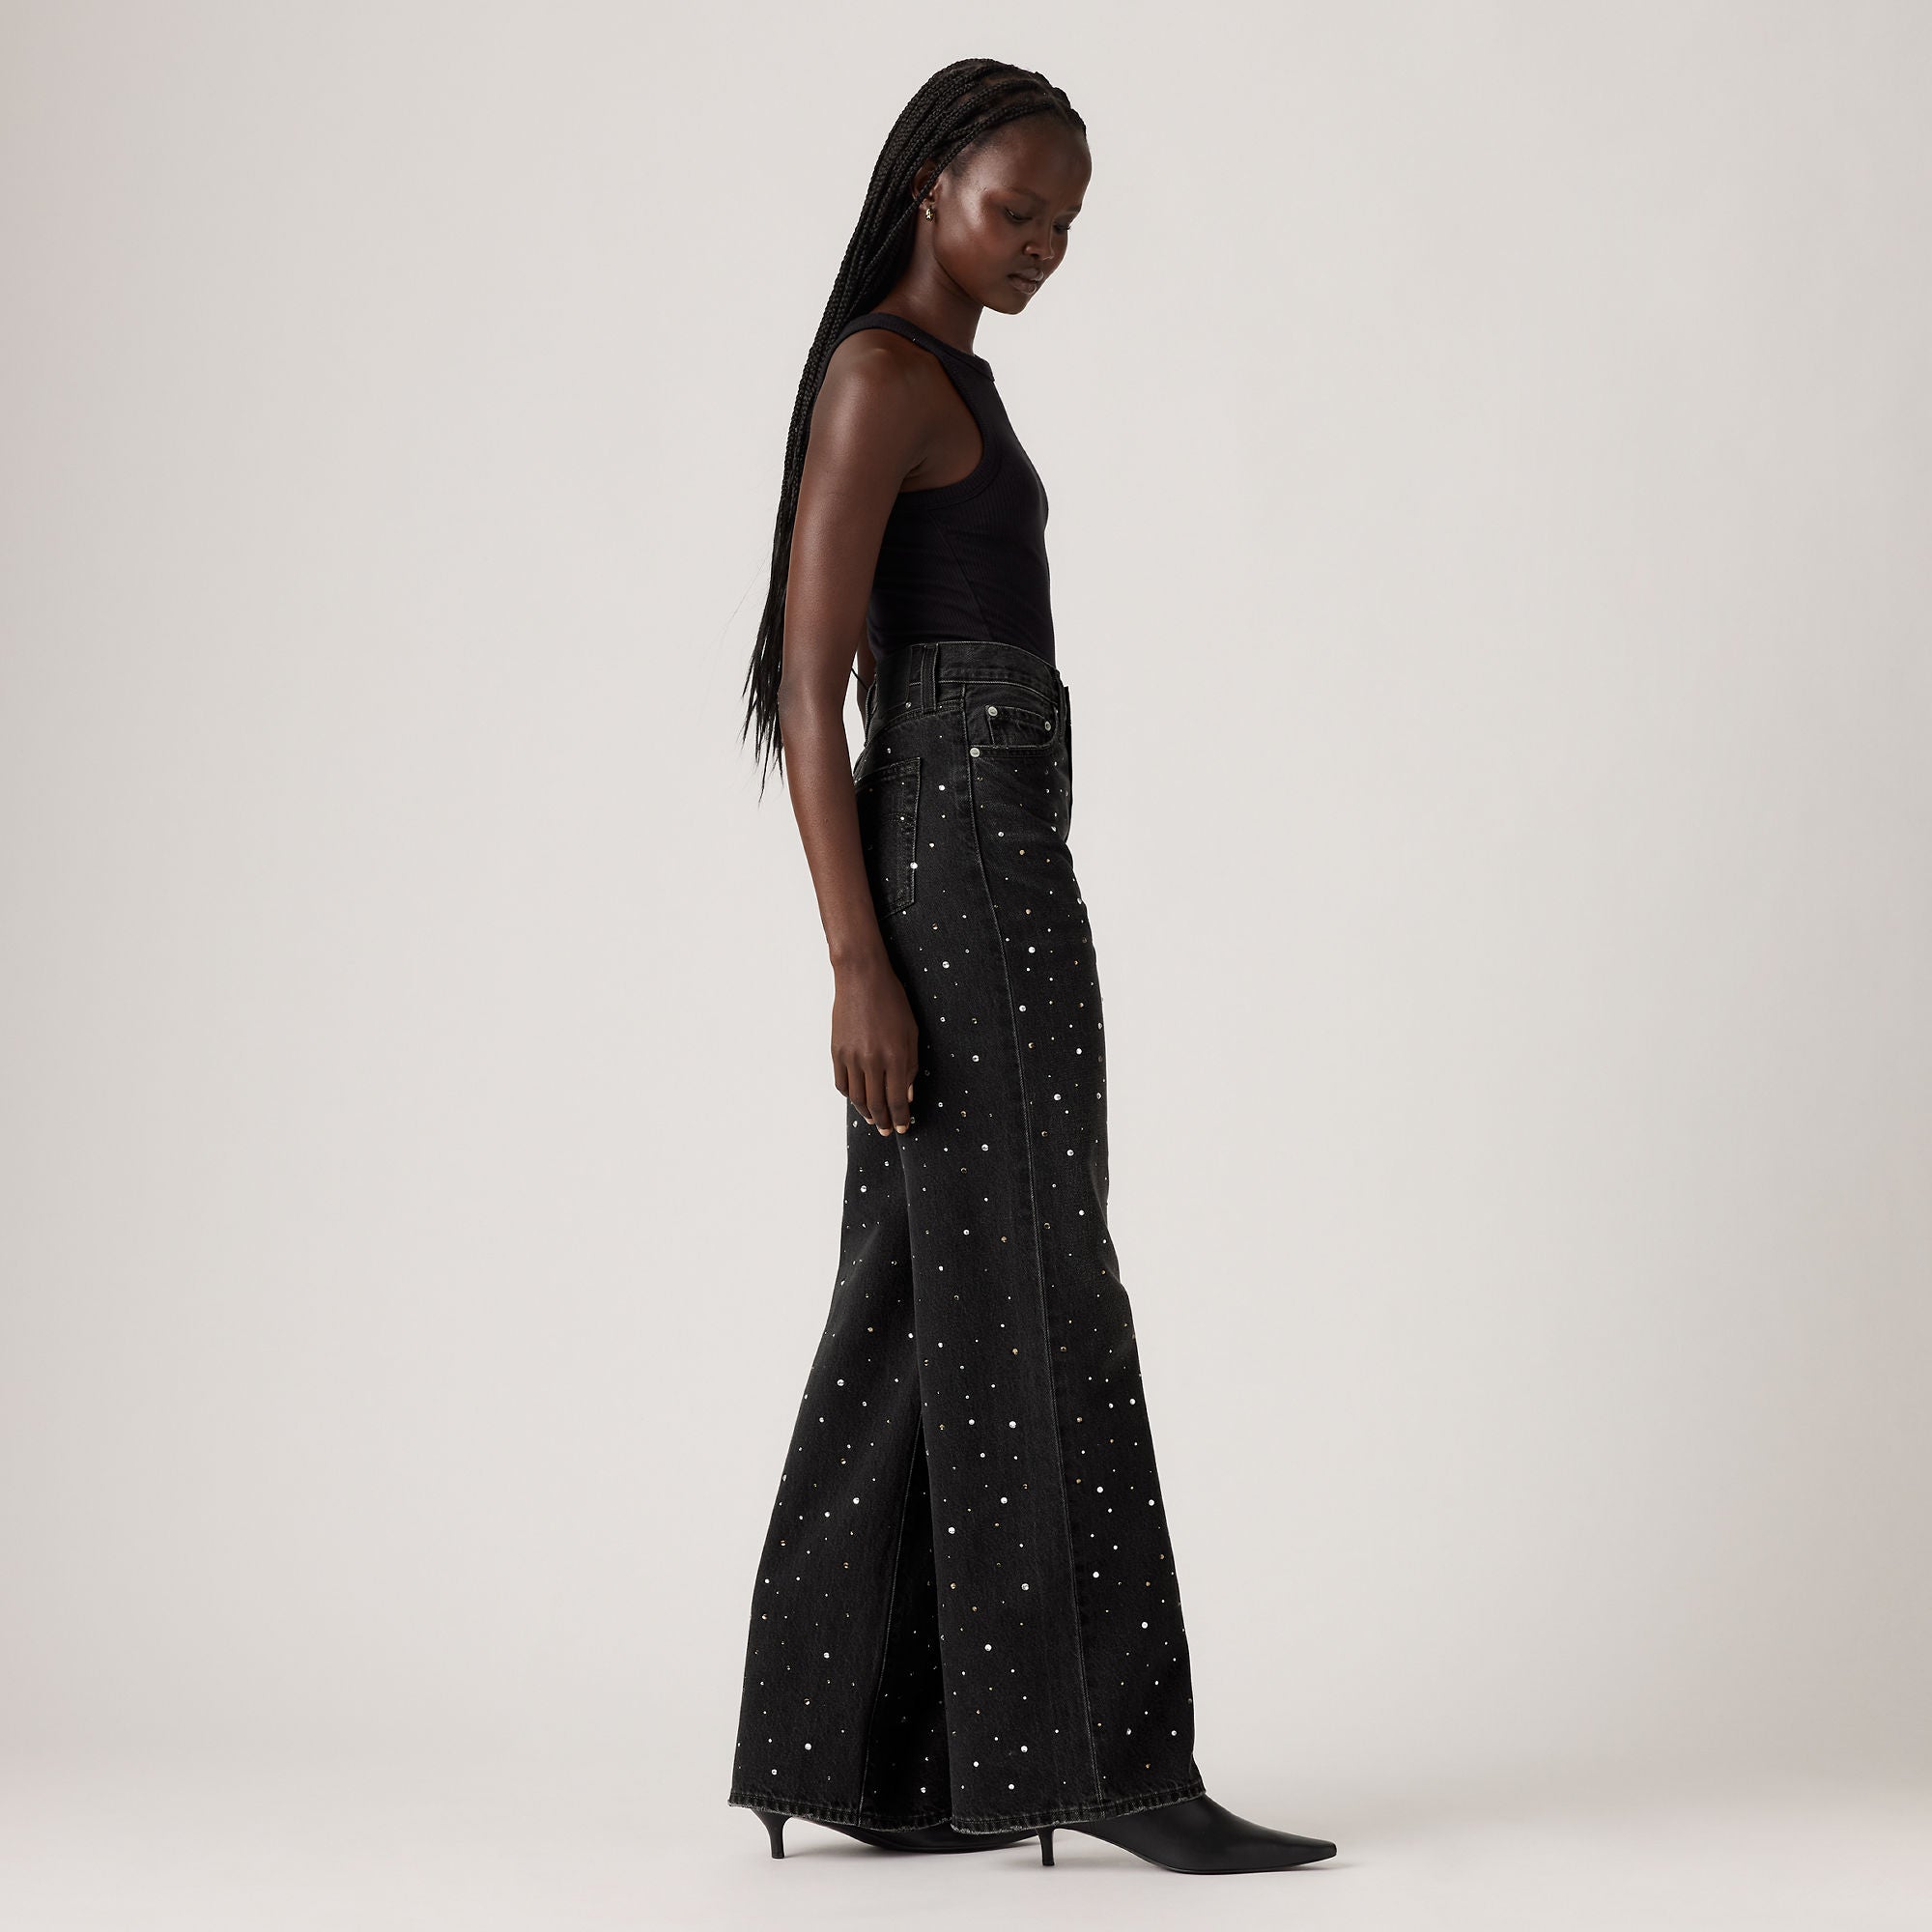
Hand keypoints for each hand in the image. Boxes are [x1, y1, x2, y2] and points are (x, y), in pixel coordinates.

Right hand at [831, 950, 918, 1135]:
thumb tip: (907, 1095)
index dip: (900, 1119)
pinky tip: (857, 1099)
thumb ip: (910, 1067)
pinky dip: (850, 1095)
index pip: (897, 1100)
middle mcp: (872, 1061)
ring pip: (856, 1097)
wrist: (861, 978)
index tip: (902, 1129)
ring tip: (873, 1120)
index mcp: (895, 1057)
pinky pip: (842, 1082)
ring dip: (866, 1113)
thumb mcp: (911, 1033)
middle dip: (883, 1121)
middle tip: (886, 1131)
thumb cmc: (893, 1002)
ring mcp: (851, 1057)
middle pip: (876, 1104)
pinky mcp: (836, 1051)